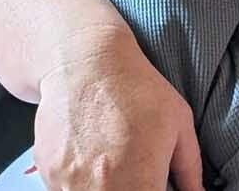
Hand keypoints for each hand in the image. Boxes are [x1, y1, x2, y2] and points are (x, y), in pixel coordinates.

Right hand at [31, 30, 204, 190]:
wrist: (84, 61)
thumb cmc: (134, 86)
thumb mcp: (178, 122)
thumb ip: (189, 168)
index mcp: (137, 182)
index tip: (154, 184)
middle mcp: (98, 189)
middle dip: (129, 189)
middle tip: (134, 170)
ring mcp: (68, 182)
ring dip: (102, 187)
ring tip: (113, 159)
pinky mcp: (49, 172)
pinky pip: (66, 188)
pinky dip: (80, 180)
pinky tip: (92, 153)